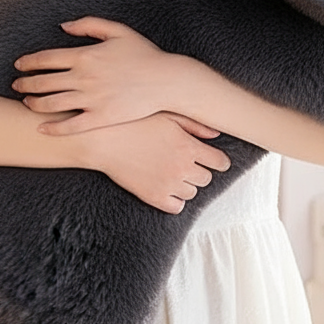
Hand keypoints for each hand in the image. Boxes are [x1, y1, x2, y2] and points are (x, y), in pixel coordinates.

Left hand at [12, 17, 179, 133]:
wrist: (166, 81)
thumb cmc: (144, 54)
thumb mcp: (118, 31)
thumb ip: (88, 24)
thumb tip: (63, 26)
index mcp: (85, 55)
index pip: (45, 59)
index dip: (28, 62)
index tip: (19, 66)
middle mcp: (84, 78)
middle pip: (43, 82)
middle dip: (25, 83)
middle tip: (15, 85)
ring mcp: (91, 100)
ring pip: (51, 104)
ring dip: (34, 104)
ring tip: (26, 103)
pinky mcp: (100, 118)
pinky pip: (70, 125)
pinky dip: (53, 128)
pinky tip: (42, 129)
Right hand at [76, 112, 230, 213]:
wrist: (103, 140)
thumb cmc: (134, 122)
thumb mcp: (167, 116)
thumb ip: (195, 125)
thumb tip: (216, 134)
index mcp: (188, 146)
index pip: (220, 162)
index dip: (219, 161)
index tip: (213, 160)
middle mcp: (182, 167)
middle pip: (207, 178)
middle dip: (201, 171)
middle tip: (189, 163)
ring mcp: (168, 184)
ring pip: (192, 192)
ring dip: (187, 184)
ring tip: (174, 172)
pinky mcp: (153, 197)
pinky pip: (176, 207)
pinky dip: (175, 199)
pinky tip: (167, 187)